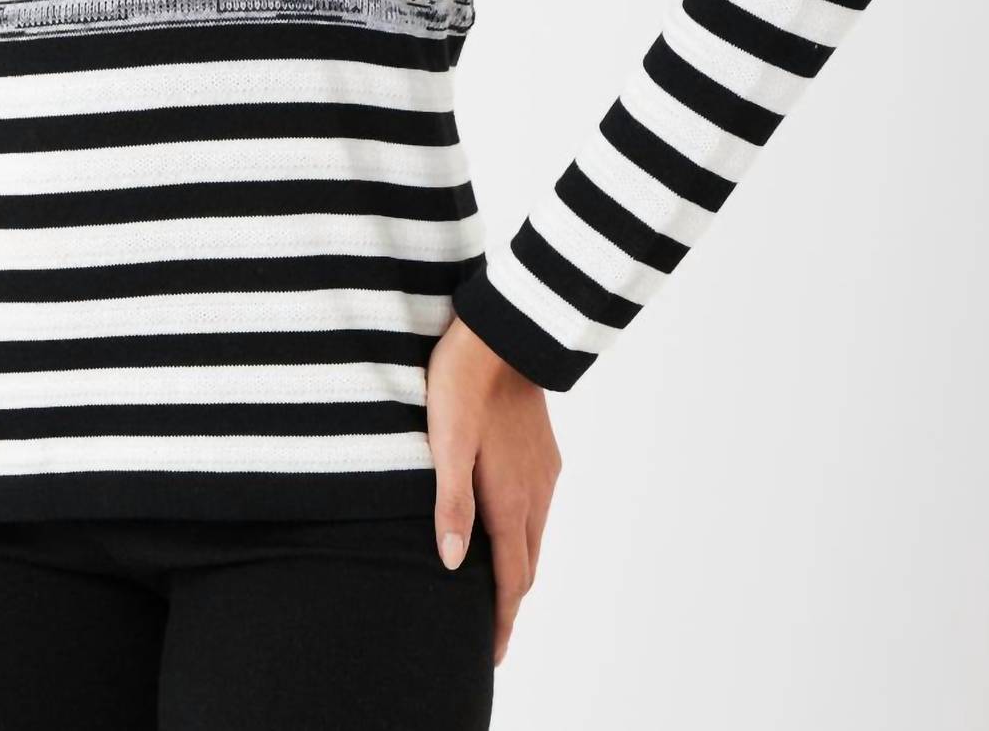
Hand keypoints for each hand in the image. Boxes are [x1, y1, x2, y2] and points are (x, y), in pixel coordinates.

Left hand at [426, 318, 561, 665]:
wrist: (504, 334)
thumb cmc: (462, 384)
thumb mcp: (444, 442)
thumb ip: (450, 503)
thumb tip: (451, 564)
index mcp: (510, 499)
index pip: (511, 579)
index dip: (501, 621)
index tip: (491, 656)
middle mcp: (535, 493)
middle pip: (526, 565)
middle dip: (510, 603)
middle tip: (490, 634)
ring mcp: (544, 472)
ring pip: (534, 536)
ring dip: (517, 569)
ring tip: (494, 591)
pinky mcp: (544, 451)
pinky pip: (538, 509)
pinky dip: (523, 535)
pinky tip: (505, 527)